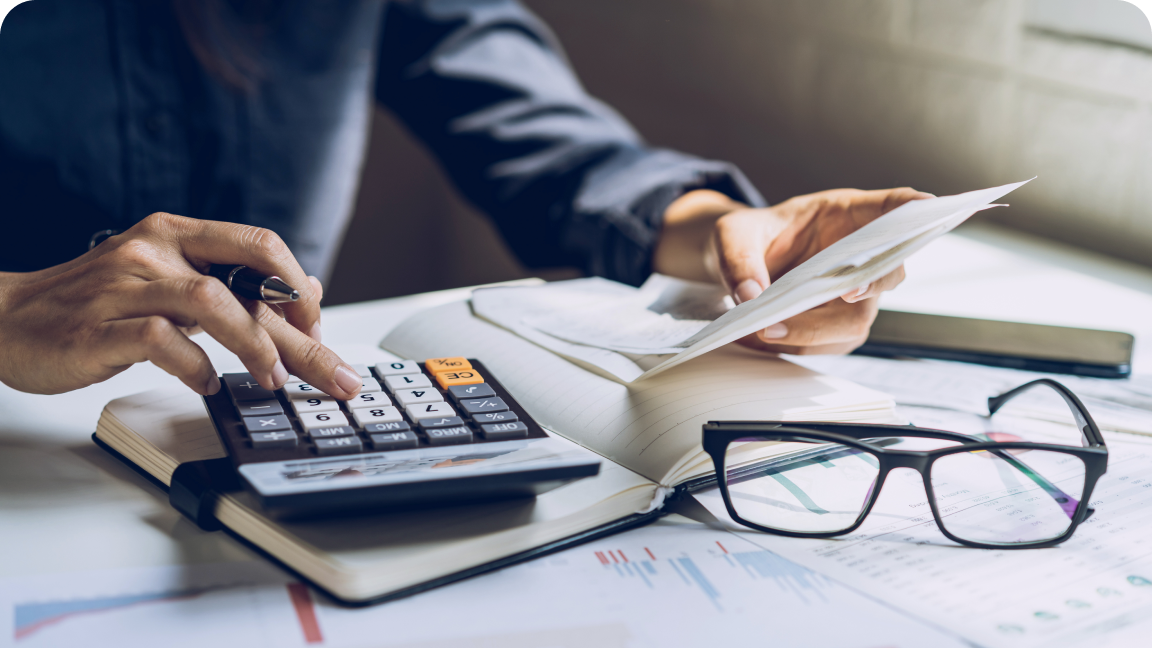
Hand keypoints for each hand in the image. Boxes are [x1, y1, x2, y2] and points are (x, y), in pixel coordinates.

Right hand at [0, 213, 362, 397]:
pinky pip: (161, 341)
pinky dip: (193, 366)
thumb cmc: (94, 304)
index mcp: (176, 233)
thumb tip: (305, 289)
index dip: (299, 288)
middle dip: (302, 334)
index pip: (259, 245)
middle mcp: (154, 249)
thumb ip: (233, 283)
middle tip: (335, 376)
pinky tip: (205, 384)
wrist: (4, 318)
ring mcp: (125, 286)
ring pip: (211, 302)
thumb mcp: (169, 280)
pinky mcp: (98, 326)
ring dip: (254, 346)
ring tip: (272, 380)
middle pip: (249, 282)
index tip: (318, 328)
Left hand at [653, 187, 932, 354]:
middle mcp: (858, 255)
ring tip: (767, 329)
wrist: (737, 266)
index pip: (893, 207)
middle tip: (845, 292)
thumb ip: (739, 258)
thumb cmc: (746, 238)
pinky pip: (829, 343)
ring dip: (816, 329)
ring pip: (857, 318)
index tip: (928, 206)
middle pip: (887, 272)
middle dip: (871, 284)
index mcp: (846, 214)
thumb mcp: (732, 235)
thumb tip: (752, 295)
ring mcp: (852, 292)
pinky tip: (763, 336)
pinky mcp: (835, 324)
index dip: (914, 208)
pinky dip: (797, 344)